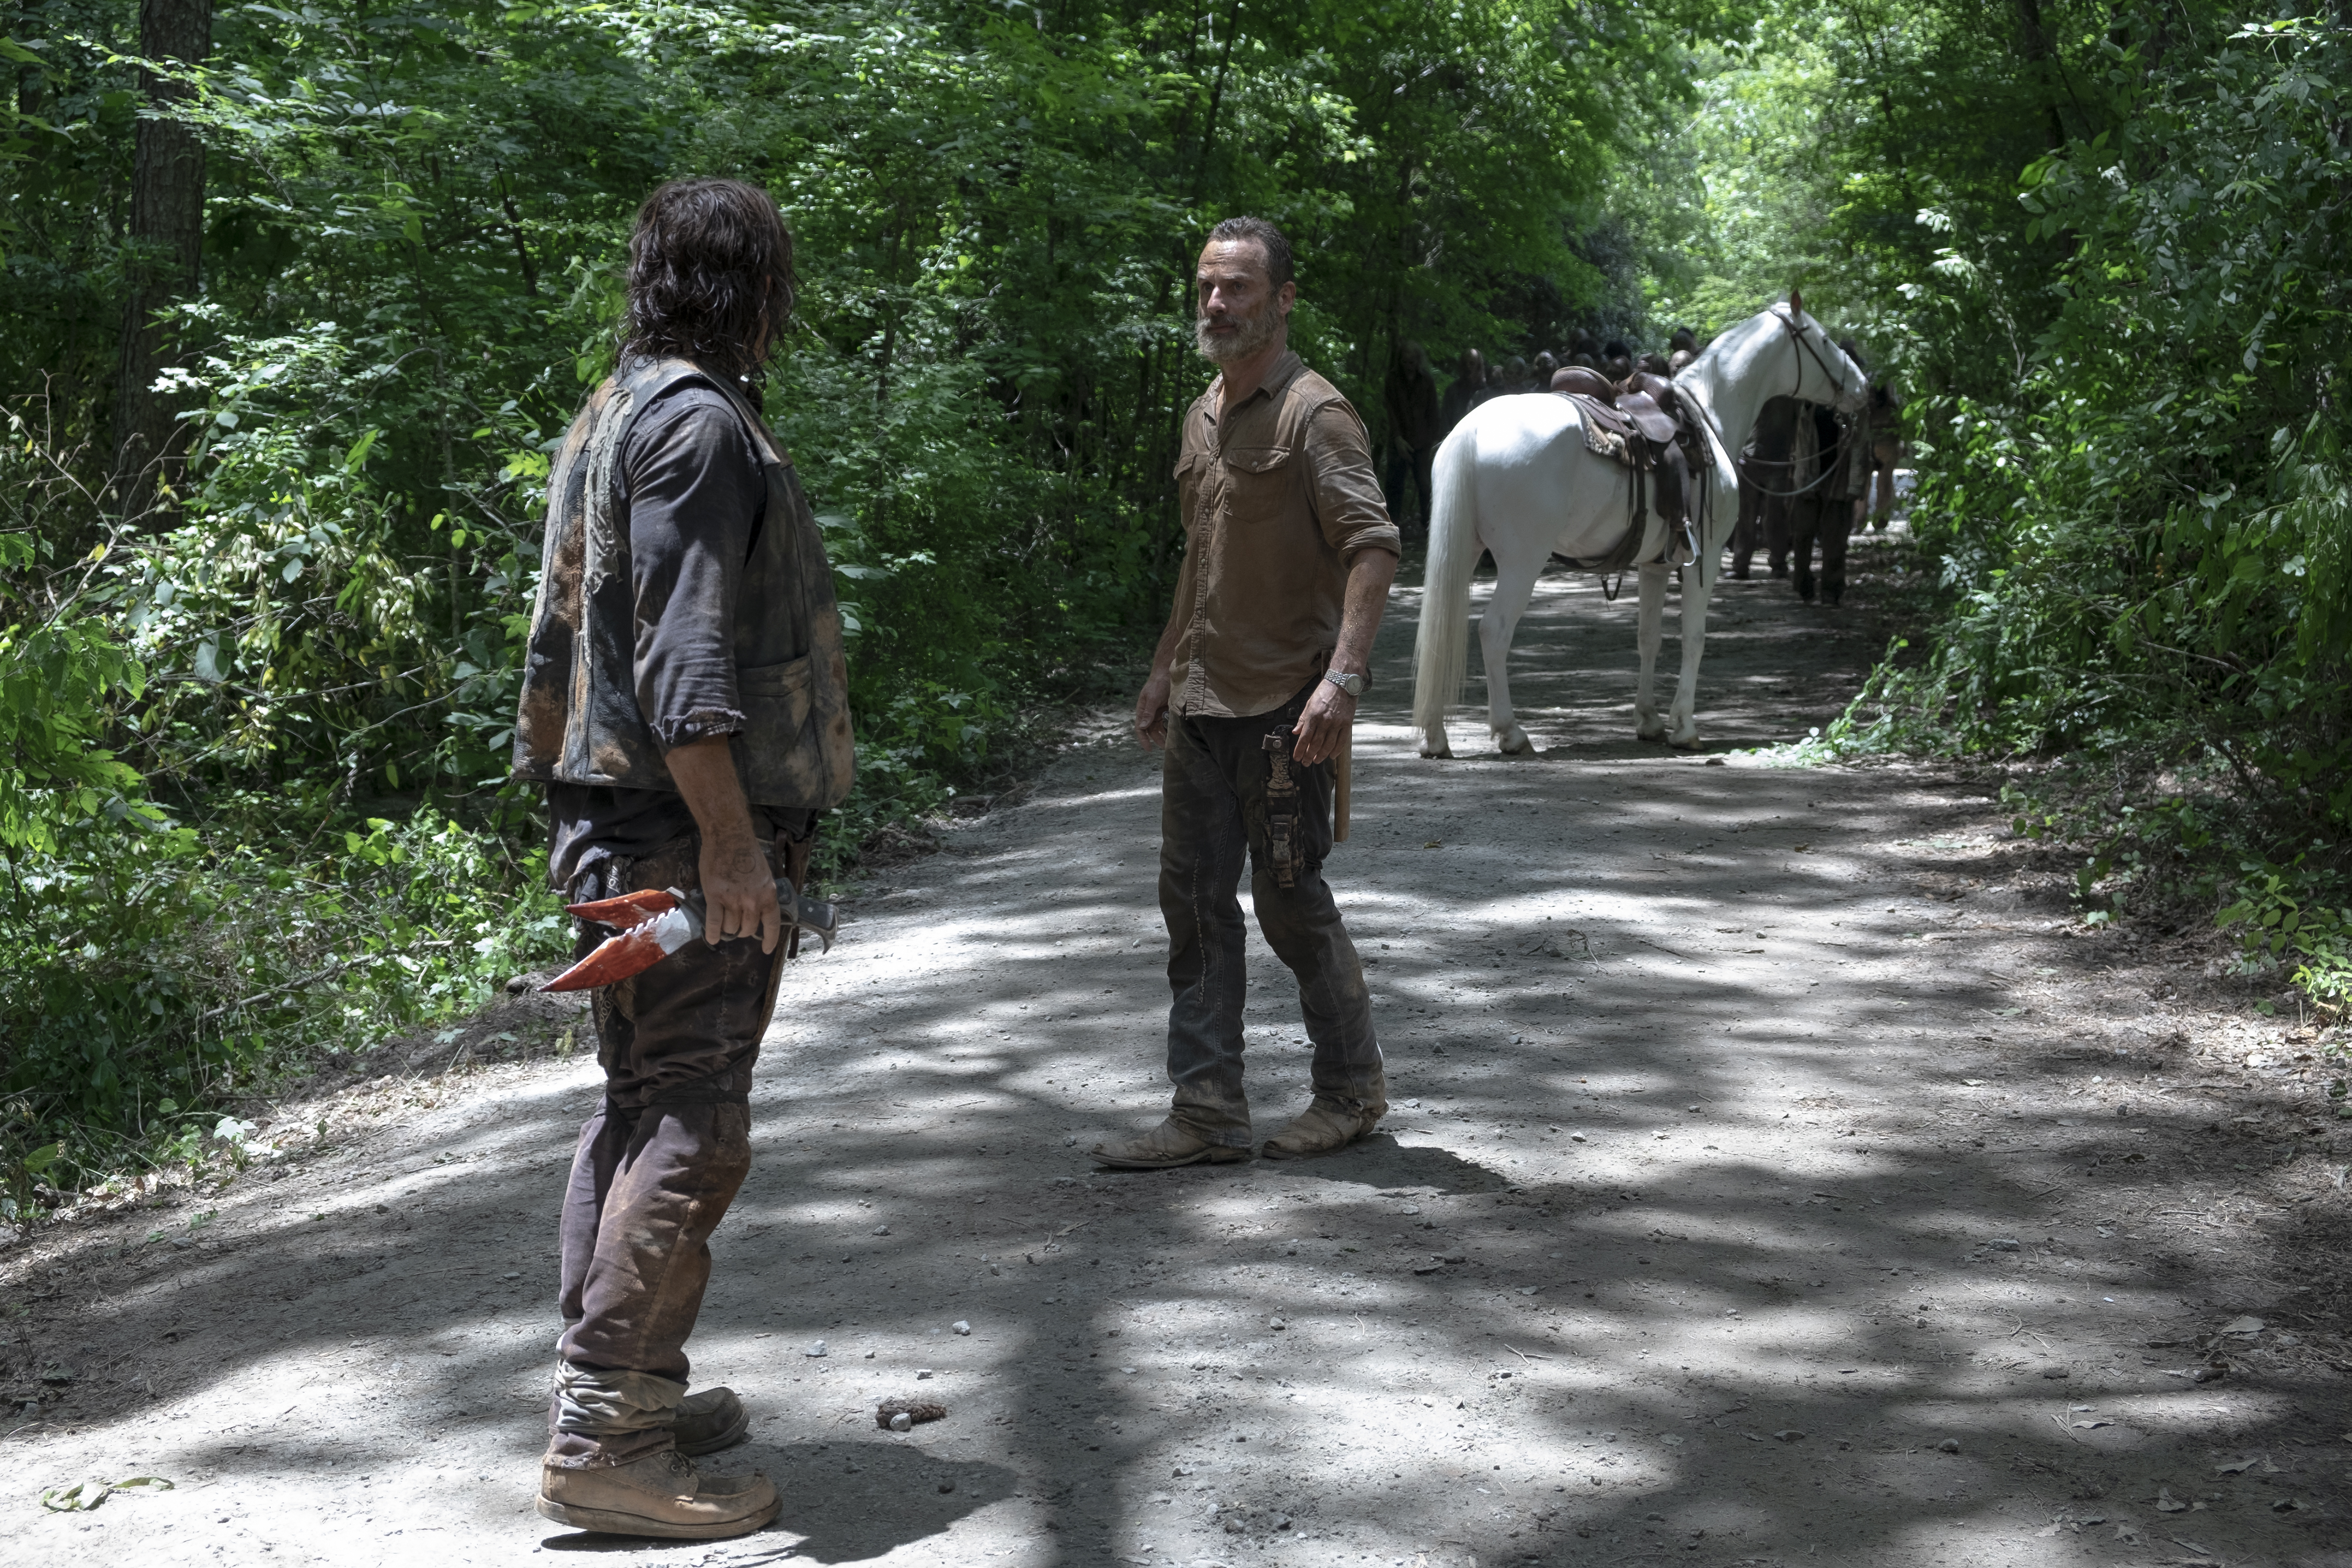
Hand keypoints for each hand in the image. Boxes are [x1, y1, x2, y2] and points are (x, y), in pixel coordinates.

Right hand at [698, 830, 780, 952]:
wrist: (729, 837)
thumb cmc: (747, 853)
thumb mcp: (763, 875)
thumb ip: (761, 894)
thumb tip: (757, 911)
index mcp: (767, 894)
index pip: (772, 924)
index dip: (770, 939)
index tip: (767, 949)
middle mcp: (752, 900)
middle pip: (748, 929)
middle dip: (743, 931)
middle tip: (737, 927)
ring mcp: (733, 899)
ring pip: (730, 927)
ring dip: (727, 928)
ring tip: (723, 924)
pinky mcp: (715, 896)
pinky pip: (714, 922)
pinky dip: (712, 933)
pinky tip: (712, 938)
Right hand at [1135, 668, 1172, 749]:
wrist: (1168, 673)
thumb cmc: (1157, 684)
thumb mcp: (1152, 698)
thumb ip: (1148, 713)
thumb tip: (1142, 726)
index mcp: (1142, 710)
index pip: (1140, 728)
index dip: (1143, 739)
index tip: (1149, 749)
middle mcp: (1149, 713)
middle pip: (1151, 730)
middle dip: (1156, 740)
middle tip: (1165, 747)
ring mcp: (1158, 712)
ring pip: (1159, 728)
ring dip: (1164, 735)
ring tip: (1171, 742)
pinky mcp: (1167, 710)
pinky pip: (1167, 722)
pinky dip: (1170, 728)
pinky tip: (1175, 732)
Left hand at [1290, 677, 1354, 765]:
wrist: (1343, 682)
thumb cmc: (1325, 691)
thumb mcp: (1310, 703)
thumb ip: (1303, 719)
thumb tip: (1295, 732)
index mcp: (1313, 715)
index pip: (1304, 737)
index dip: (1300, 749)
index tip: (1297, 757)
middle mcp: (1325, 721)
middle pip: (1316, 743)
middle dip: (1309, 755)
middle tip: (1306, 762)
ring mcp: (1337, 723)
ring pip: (1328, 744)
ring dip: (1321, 755)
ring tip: (1317, 760)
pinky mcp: (1347, 723)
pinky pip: (1342, 741)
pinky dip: (1336, 750)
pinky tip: (1331, 756)